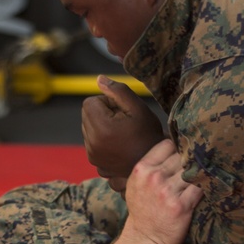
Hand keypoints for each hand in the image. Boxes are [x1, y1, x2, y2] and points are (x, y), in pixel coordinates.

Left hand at [82, 75, 166, 192]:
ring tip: (122, 134)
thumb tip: (99, 79)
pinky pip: (91, 143)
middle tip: (123, 122)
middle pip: (87, 115)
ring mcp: (92, 156)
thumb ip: (118, 91)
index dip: (106, 102)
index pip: (89, 102)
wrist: (156, 164)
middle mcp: (92, 144)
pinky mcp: (95, 163)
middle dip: (102, 114)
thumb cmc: (149, 135)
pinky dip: (101, 141)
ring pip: (88, 128)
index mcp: (101, 128)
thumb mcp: (138, 108)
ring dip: (101, 126)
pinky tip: (118, 145)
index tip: (122, 111)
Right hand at [108, 140, 203, 243]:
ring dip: (199, 172)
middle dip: (190, 160)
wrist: (145, 238)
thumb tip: (174, 146)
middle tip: (197, 164)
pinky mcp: (181, 206)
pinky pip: (199, 188)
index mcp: (142, 169)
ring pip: (192, 170)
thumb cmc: (143, 208)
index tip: (184, 154)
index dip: (178, 148)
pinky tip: (207, 187)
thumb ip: (151, 165)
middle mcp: (154, 178)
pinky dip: (205, 186)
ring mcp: (168, 192)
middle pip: (182, 156)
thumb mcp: (136, 182)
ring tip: (204, 174)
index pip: (167, 144)